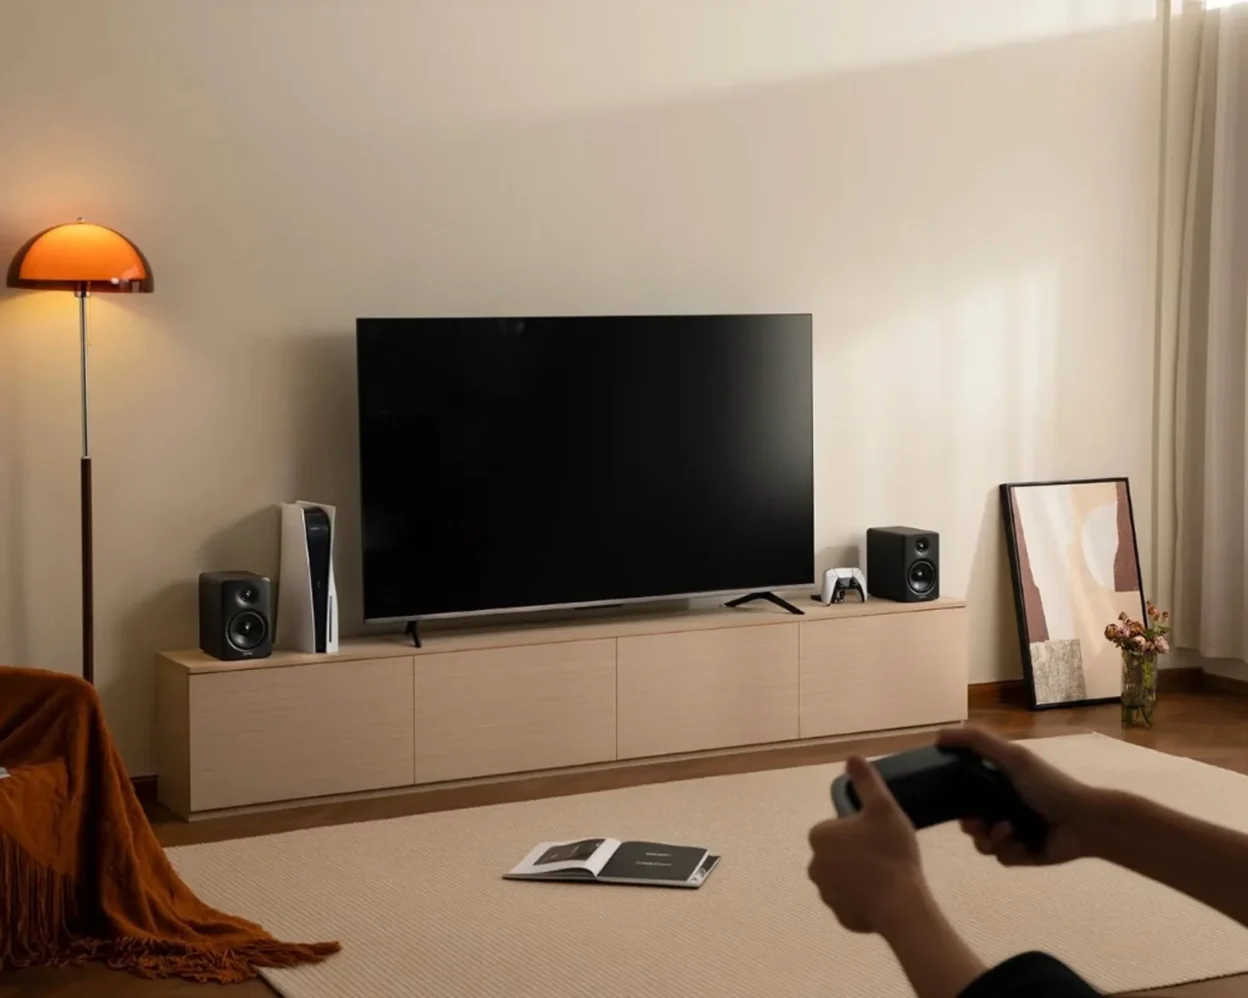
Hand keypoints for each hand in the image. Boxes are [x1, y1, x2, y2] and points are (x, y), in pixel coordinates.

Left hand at [807, 756, 928, 934]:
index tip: (878, 835)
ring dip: (858, 876)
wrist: (900, 904)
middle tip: (884, 854)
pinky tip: (883, 896)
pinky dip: (864, 899)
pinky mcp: (840, 916)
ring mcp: (825, 893)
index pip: (835, 828)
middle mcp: (814, 865)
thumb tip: (851, 757)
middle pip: (837, 853)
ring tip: (886, 876)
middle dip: (855, 853)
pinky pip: (851, 901)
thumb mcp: (882, 807)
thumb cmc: (890, 850)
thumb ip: (866, 781)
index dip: (858, 830)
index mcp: (819, 836)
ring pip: (843, 878)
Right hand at [938, 725, 1104, 865]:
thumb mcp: (1014, 756)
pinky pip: (999, 857)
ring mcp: (1010, 832)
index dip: (953, 797)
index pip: (962, 791)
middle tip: (980, 823)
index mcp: (996, 783)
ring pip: (980, 842)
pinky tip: (1024, 844)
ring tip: (1008, 832)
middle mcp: (1000, 807)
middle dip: (971, 824)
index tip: (951, 800)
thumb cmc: (1049, 786)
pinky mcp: (1020, 853)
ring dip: (990, 838)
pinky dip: (1008, 850)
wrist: (1084, 823)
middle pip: (967, 820)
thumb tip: (938, 735)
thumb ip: (977, 742)